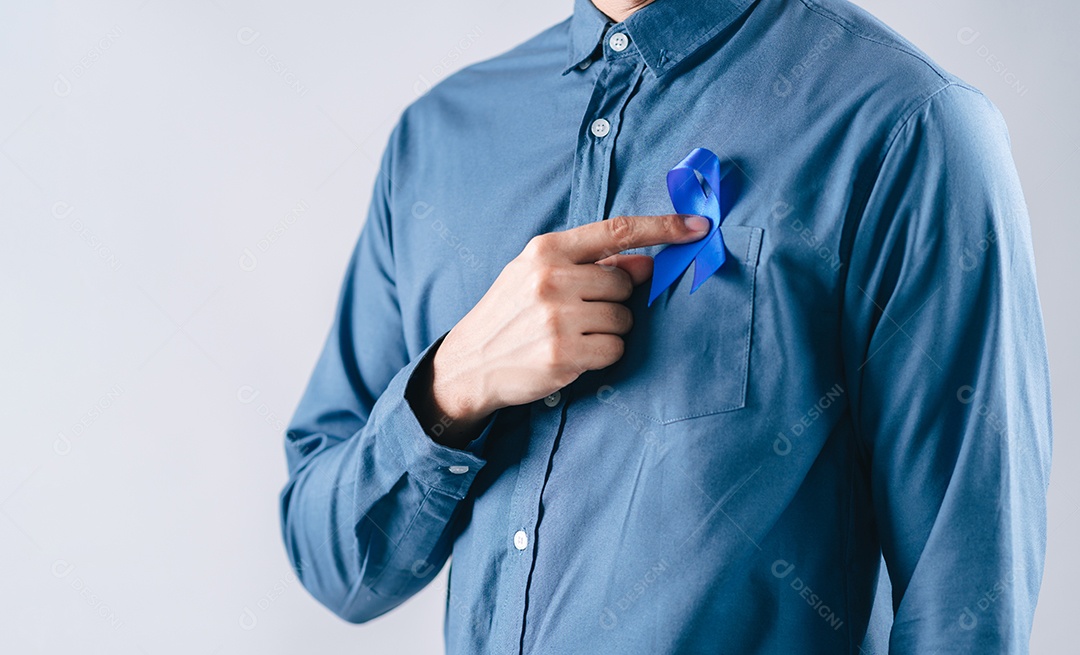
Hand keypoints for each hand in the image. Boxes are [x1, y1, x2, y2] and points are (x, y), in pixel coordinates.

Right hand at [418, 214, 709, 445]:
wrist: (469, 362)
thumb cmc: (510, 314)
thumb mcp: (538, 275)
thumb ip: (591, 264)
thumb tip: (646, 262)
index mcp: (546, 250)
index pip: (617, 230)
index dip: (664, 227)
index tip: (698, 226)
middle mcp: (550, 278)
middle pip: (624, 282)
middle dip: (614, 300)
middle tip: (582, 313)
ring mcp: (556, 316)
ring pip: (623, 319)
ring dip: (609, 331)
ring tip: (572, 335)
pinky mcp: (562, 353)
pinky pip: (614, 349)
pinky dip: (602, 355)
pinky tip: (574, 355)